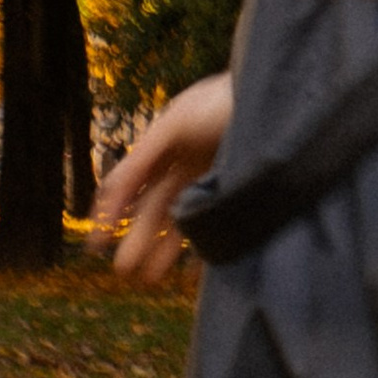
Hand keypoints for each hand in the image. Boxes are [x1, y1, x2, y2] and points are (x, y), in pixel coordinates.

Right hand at [95, 74, 232, 286]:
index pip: (132, 182)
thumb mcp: (176, 124)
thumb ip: (141, 160)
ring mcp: (214, 178)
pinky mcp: (238, 193)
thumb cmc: (225, 102)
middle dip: (137, 237)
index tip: (97, 243)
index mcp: (168, 142)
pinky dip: (204, 247)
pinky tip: (191, 269)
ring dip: (164, 248)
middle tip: (122, 270)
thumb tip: (110, 196)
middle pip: (155, 206)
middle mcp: (188, 162)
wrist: (281, 99)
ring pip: (181, 220)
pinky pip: (216, 226)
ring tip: (150, 278)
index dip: (111, 212)